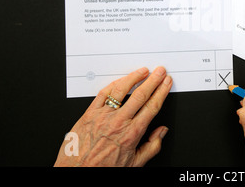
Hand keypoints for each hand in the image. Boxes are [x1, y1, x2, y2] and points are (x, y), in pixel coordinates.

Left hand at [54, 66, 172, 166]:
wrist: (78, 173)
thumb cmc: (104, 169)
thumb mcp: (134, 164)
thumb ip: (152, 147)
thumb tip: (162, 132)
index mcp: (132, 134)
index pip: (151, 106)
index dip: (161, 92)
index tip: (166, 83)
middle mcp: (119, 122)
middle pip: (140, 95)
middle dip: (153, 80)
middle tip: (160, 71)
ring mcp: (103, 116)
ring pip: (121, 90)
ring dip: (134, 78)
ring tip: (143, 71)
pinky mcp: (89, 114)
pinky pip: (102, 94)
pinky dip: (114, 84)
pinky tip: (121, 80)